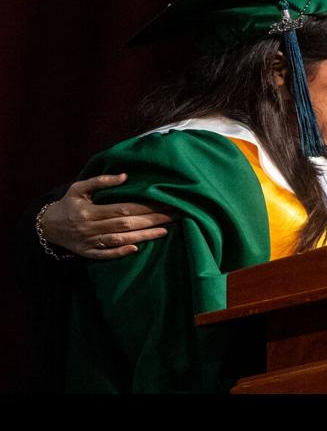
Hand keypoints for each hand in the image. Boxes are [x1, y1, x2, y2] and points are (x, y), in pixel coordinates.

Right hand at [42, 174, 172, 259]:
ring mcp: (90, 242)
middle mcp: (91, 227)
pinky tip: (138, 249)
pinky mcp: (89, 253)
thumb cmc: (68, 204)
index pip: (124, 208)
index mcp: (90, 210)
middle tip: (174, 216)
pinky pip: (107, 254)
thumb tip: (125, 176)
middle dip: (152, 220)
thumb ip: (100, 182)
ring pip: (121, 239)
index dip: (146, 206)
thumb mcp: (79, 189)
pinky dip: (121, 252)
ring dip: (144, 236)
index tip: (165, 203)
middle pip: (126, 224)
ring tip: (165, 230)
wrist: (47, 227)